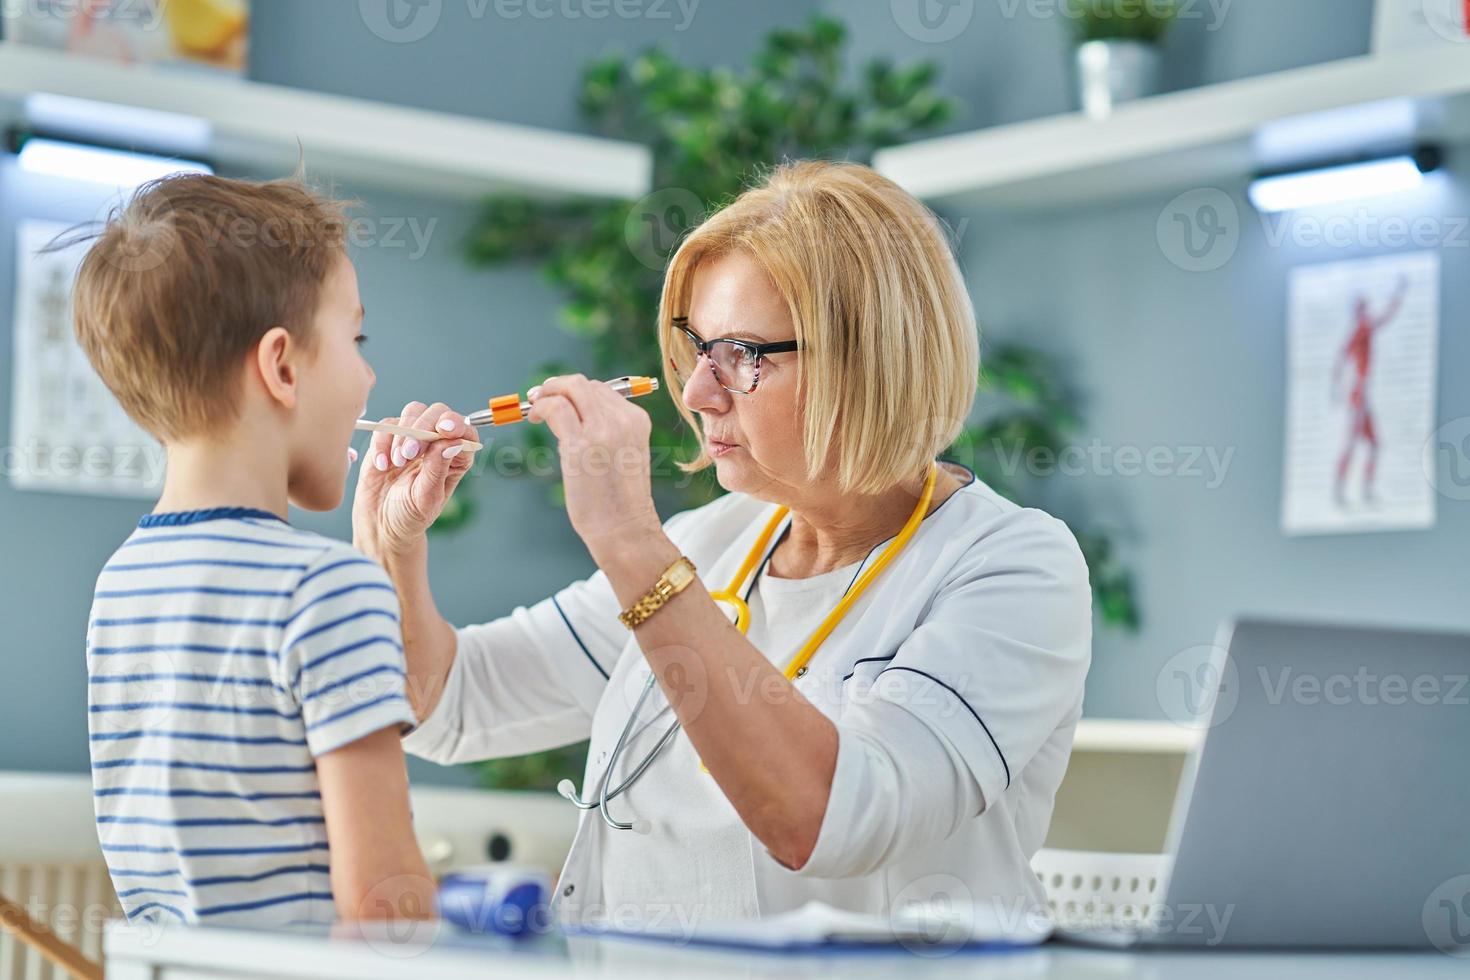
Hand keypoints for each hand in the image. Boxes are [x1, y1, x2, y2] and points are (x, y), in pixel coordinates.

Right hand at [351, 400, 476, 562]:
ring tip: (397, 463)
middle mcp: (438, 443)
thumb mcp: (427, 498)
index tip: (445, 430)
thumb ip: (437, 469)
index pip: (465, 430)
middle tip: (410, 453)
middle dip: (424, 427)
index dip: (458, 424)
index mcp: (457, 457)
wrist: (380, 522)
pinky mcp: (389, 439)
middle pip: (438, 412)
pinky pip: (386, 426)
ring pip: (413, 412)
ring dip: (404, 434)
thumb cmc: (410, 515)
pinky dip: (382, 443)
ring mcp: (413, 437)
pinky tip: (382, 466)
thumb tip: (451, 442)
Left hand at [527, 374, 660, 552]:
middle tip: (539, 397)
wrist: (625, 528)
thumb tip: (568, 411)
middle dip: (558, 386)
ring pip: (570, 389)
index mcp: (636, 420)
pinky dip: (541, 407)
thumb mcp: (622, 454)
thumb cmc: (619, 499)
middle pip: (583, 385)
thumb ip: (604, 430)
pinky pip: (556, 408)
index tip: (558, 400)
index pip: (601, 389)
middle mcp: (622, 420)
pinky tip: (535, 417)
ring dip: (547, 393)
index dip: (575, 392)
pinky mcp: (581, 445)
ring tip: (535, 407)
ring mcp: (603, 431)